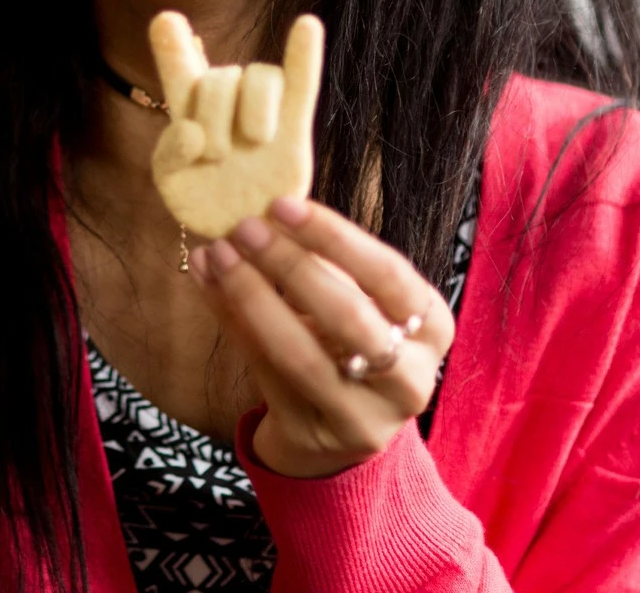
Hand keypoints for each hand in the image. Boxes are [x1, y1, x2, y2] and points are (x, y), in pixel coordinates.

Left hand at [148, 12, 323, 238]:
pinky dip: (304, 55)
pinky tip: (307, 25)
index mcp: (189, 108)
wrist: (244, 233)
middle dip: (214, 114)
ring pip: (261, 76)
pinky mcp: (295, 129)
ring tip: (253, 143)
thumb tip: (194, 132)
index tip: (167, 19)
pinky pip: (303, 84)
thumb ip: (170, 154)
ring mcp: (263, 113)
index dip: (172, 44)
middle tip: (214, 156)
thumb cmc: (202, 201)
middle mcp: (226, 102)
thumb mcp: (171, 182)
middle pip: (222, 78)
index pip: (179, 67)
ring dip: (254, 109)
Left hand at [190, 197, 454, 477]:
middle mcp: (410, 379)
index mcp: (432, 327)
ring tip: (217, 253)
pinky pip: (263, 370)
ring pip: (300, 352)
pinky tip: (207, 281)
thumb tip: (266, 207)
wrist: (331, 426)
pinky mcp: (314, 434)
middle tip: (243, 227)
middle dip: (288, 264)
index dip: (334, 237)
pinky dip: (230, 320)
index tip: (282, 204)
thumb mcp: (355, 296)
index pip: (388, 274)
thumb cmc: (346, 339)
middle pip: (346, 315)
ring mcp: (364, 417)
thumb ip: (323, 258)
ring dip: (251, 295)